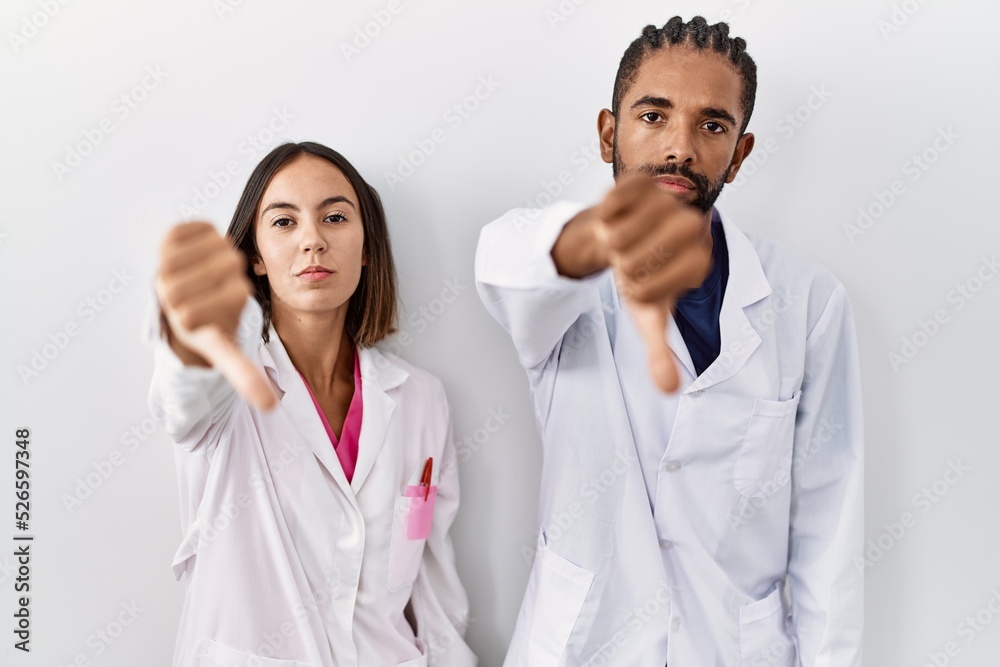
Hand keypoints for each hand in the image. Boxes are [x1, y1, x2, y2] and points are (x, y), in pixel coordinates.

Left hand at [155, 221, 277, 410]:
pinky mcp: (163, 239)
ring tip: (209, 272)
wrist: (173, 303)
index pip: (238, 292)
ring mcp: (164, 263)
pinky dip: (206, 234)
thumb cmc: (206, 324)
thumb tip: (270, 405)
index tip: (217, 313)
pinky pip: (201, 226)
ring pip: (219, 244)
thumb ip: (242, 373)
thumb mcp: (223, 350)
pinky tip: (201, 252)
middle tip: (216, 289)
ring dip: (220, 256)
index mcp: (186, 317)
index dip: (238, 299)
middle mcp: (169, 290)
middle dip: (231, 277)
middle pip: (230, 265)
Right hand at [593, 174, 711, 392]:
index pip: (661, 286)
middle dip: (624, 270)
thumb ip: (660, 352)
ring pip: (621, 234)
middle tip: (631, 264)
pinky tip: (615, 220)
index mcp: (700, 261)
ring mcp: (667, 201)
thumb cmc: (640, 275)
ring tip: (624, 242)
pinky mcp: (641, 181)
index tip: (644, 284)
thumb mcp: (648, 316)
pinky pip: (612, 203)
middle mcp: (691, 226)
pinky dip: (605, 217)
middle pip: (638, 261)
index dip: (643, 289)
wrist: (623, 237)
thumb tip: (669, 389)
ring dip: (611, 246)